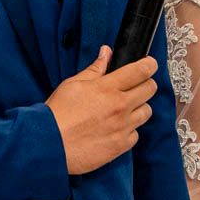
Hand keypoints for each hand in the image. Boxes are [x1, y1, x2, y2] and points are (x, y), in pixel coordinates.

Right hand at [46, 45, 157, 174]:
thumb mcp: (73, 84)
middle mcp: (119, 107)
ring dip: (139, 107)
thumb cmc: (58, 113)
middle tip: (137, 84)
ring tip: (125, 108)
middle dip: (146, 83)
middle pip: (149, 89)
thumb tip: (106, 53)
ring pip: (147, 112)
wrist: (50, 144)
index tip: (150, 64)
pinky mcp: (120, 146)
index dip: (149, 64)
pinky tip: (117, 127)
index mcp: (107, 88)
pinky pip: (136, 134)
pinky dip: (130, 129)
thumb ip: (95, 68)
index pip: (140, 71)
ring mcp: (122, 127)